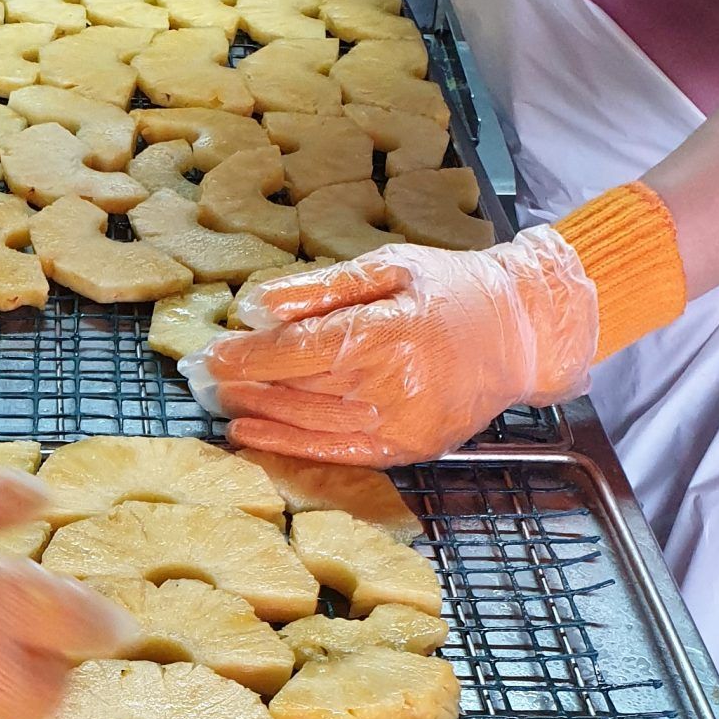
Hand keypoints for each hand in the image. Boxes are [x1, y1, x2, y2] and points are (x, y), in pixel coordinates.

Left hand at [192, 229, 597, 463]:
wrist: (522, 333)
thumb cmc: (453, 291)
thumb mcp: (390, 267)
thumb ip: (324, 288)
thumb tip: (259, 305)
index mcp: (386, 332)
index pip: (295, 351)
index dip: (245, 356)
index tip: (208, 355)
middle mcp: (391, 385)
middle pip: (295, 388)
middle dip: (241, 383)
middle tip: (196, 379)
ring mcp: (401, 424)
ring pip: (308, 421)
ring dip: (257, 413)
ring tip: (219, 401)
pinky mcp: (408, 449)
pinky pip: (336, 452)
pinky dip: (288, 445)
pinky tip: (251, 433)